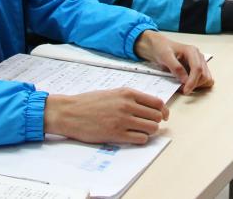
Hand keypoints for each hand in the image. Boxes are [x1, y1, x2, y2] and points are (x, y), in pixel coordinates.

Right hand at [44, 89, 168, 144]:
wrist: (70, 112)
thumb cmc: (90, 102)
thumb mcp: (113, 93)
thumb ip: (131, 98)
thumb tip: (151, 107)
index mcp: (128, 93)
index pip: (157, 102)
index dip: (162, 111)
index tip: (162, 116)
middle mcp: (128, 105)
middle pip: (157, 116)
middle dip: (156, 122)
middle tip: (148, 125)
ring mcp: (123, 120)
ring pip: (152, 128)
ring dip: (149, 131)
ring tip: (140, 131)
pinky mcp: (116, 135)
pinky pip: (140, 139)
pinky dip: (140, 139)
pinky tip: (133, 137)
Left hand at [134, 31, 212, 94]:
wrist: (160, 46)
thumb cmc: (162, 49)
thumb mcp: (165, 56)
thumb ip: (176, 67)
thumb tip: (185, 80)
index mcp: (192, 51)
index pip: (197, 68)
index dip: (192, 82)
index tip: (185, 91)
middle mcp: (198, 56)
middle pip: (204, 75)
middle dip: (194, 85)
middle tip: (181, 89)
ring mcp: (200, 63)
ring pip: (207, 78)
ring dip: (197, 85)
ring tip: (184, 86)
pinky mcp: (198, 68)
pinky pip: (204, 80)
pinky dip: (199, 85)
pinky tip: (188, 84)